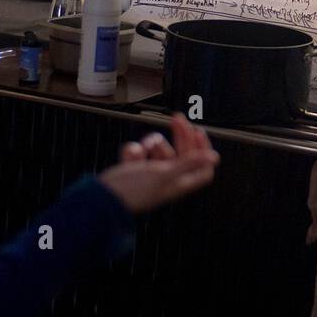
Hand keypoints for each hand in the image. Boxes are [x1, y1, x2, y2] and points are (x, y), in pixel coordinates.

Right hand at [98, 113, 218, 213]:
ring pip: (160, 150)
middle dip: (181, 135)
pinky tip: (129, 158)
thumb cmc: (133, 190)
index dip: (203, 150)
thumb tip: (215, 158)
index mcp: (179, 183)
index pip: (202, 168)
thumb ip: (189, 164)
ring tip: (144, 148)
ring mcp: (151, 174)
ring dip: (152, 144)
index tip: (197, 131)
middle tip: (177, 118)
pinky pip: (140, 152)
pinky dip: (134, 151)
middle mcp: (168, 179)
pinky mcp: (135, 170)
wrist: (102, 198)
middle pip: (183, 153)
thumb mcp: (164, 173)